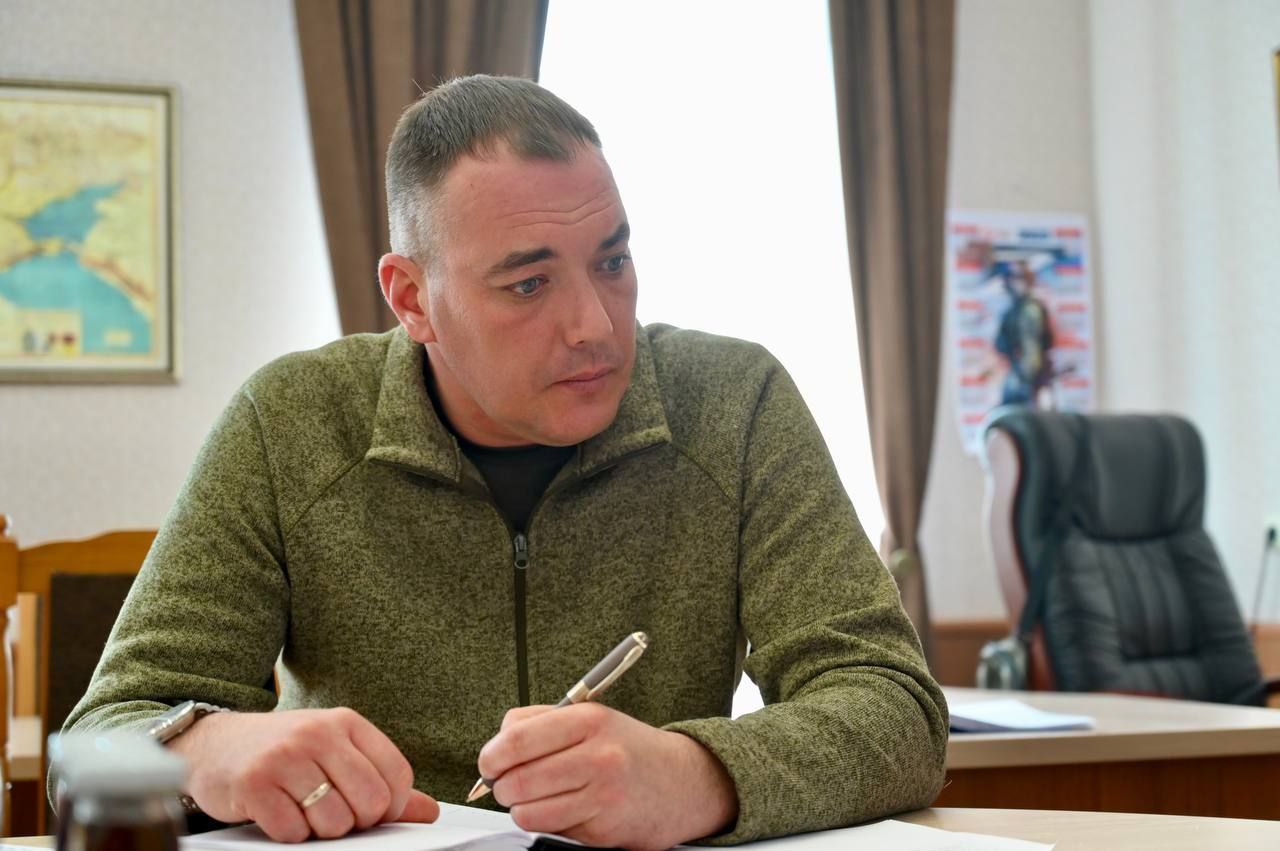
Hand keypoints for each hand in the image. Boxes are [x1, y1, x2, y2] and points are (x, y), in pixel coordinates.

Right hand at [168, 707, 439, 841]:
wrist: (214, 744)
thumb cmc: (283, 752)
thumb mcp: (335, 754)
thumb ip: (381, 781)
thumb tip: (428, 812)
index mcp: (347, 723)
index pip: (397, 774)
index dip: (391, 806)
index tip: (372, 811)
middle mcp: (319, 734)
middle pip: (370, 802)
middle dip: (356, 822)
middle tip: (332, 812)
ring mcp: (286, 757)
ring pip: (334, 822)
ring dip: (320, 829)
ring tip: (302, 809)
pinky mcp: (255, 784)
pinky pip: (294, 831)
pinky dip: (290, 833)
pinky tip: (278, 813)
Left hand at [478, 704, 737, 849]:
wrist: (681, 782)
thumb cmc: (628, 749)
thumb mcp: (590, 718)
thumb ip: (539, 721)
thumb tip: (496, 744)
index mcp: (588, 720)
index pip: (517, 739)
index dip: (491, 756)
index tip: (489, 763)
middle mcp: (598, 755)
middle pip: (517, 780)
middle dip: (501, 787)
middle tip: (506, 784)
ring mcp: (602, 794)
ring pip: (528, 811)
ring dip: (520, 808)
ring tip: (534, 798)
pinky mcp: (603, 828)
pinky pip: (550, 829)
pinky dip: (546, 822)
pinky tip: (562, 809)